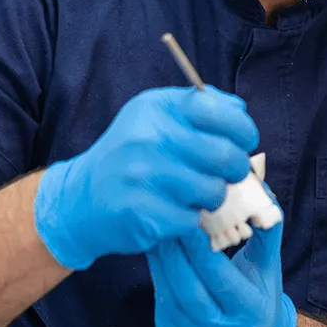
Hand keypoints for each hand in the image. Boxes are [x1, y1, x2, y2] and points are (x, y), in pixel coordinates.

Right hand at [34, 86, 258, 269]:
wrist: (81, 197)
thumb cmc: (132, 154)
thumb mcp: (157, 117)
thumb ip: (201, 107)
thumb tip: (241, 111)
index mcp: (157, 108)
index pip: (220, 112)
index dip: (243, 129)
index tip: (244, 141)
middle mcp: (148, 138)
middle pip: (224, 155)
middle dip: (237, 168)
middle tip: (230, 174)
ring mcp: (142, 176)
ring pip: (213, 191)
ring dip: (213, 197)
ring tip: (197, 193)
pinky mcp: (141, 213)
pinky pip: (192, 219)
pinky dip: (191, 219)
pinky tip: (175, 211)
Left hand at [147, 212, 296, 326]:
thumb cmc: (261, 289)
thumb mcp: (269, 263)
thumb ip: (268, 231)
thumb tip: (263, 193)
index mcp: (252, 312)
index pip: (221, 280)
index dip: (203, 252)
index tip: (190, 223)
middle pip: (190, 291)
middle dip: (175, 255)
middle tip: (165, 222)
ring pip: (171, 298)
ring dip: (161, 264)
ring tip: (157, 233)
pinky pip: (162, 303)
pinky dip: (159, 275)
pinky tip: (157, 253)